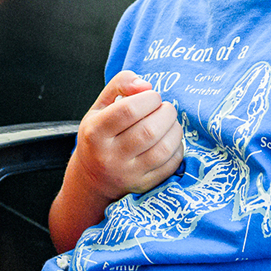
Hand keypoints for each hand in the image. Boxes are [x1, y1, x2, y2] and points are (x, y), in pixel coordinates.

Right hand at [69, 72, 182, 207]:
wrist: (92, 179)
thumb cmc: (99, 136)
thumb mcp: (100, 106)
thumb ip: (120, 84)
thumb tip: (146, 85)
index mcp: (95, 133)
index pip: (128, 110)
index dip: (149, 98)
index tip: (152, 97)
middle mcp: (108, 156)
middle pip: (149, 130)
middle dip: (166, 113)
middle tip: (165, 109)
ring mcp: (127, 174)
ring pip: (163, 149)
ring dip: (175, 130)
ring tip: (170, 122)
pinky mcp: (143, 186)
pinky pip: (171, 165)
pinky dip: (177, 148)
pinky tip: (170, 140)